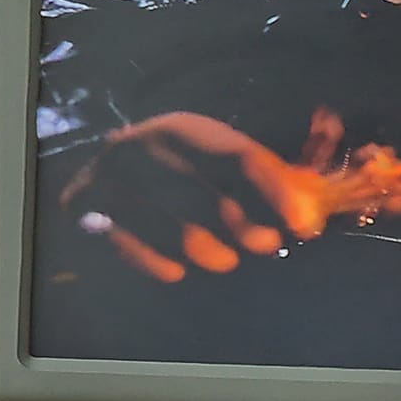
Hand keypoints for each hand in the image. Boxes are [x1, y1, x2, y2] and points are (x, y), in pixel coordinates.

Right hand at [59, 112, 335, 281]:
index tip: (305, 226)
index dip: (277, 194)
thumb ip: (268, 180)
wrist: (102, 174)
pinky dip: (156, 262)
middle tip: (268, 246)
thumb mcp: (219, 163)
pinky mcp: (86, 203)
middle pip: (208, 194)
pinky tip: (176, 272)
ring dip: (206, 250)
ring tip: (225, 261)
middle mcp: (146, 144)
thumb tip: (315, 211)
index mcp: (187, 128)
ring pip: (172, 227)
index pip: (241, 158)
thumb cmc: (181, 174)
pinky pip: (130, 245)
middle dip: (245, 228)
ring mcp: (112, 173)